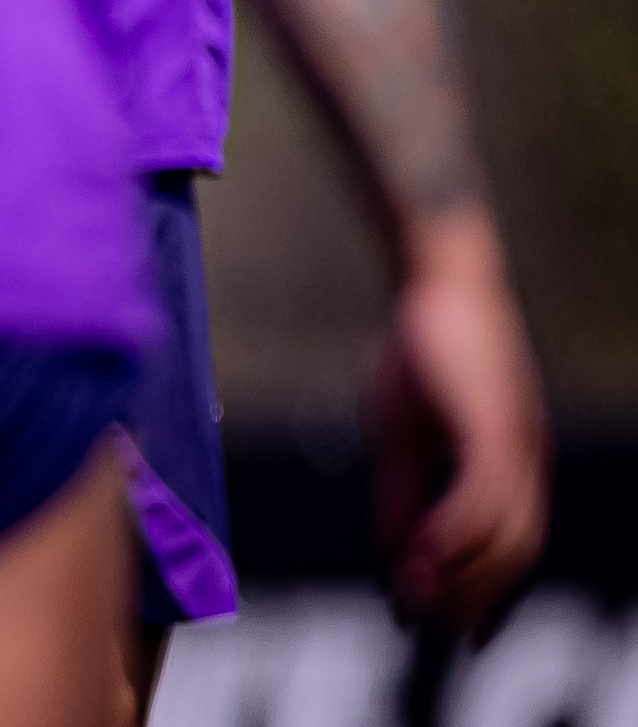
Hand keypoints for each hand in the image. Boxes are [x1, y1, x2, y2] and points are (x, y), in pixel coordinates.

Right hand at [370, 214, 547, 633]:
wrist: (434, 280)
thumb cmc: (419, 351)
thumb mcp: (400, 434)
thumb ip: (402, 494)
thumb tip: (391, 552)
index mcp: (507, 464)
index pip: (507, 546)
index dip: (484, 594)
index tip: (453, 635)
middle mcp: (524, 461)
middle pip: (513, 551)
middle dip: (472, 596)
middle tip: (428, 625)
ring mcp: (514, 444)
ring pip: (505, 532)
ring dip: (462, 575)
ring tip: (416, 597)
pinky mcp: (493, 426)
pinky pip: (482, 496)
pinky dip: (454, 533)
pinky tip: (420, 554)